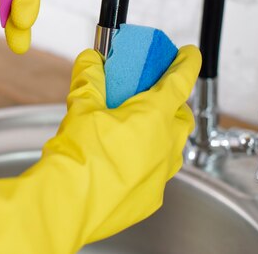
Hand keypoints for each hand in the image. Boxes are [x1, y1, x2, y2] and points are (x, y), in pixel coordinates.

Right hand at [0, 45, 199, 253]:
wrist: (68, 202)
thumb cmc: (78, 156)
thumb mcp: (82, 108)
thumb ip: (90, 80)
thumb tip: (90, 60)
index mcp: (153, 117)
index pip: (179, 82)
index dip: (186, 64)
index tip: (190, 54)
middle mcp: (166, 146)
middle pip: (181, 116)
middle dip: (172, 104)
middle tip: (151, 96)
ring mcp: (161, 174)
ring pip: (172, 147)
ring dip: (161, 134)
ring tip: (135, 130)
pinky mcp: (151, 197)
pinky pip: (158, 173)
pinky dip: (147, 161)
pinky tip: (124, 161)